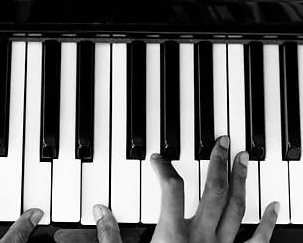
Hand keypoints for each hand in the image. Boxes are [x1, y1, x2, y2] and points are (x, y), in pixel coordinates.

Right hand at [93, 136, 278, 242]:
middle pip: (213, 192)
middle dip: (218, 163)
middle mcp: (201, 238)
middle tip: (224, 142)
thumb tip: (100, 211)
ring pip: (236, 209)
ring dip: (241, 181)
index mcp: (172, 236)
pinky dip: (269, 223)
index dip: (164, 168)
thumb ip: (110, 237)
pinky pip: (258, 241)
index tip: (158, 158)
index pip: (170, 189)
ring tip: (244, 159)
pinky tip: (275, 208)